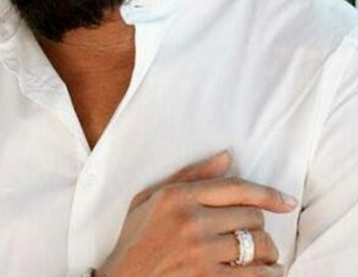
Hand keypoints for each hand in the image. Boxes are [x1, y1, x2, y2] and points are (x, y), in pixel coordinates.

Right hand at [96, 151, 296, 276]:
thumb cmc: (136, 238)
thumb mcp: (152, 197)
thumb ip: (191, 175)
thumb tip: (227, 157)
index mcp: (178, 196)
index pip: (236, 188)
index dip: (267, 194)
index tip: (286, 201)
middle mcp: (191, 222)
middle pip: (251, 216)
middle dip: (259, 225)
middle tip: (257, 234)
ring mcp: (200, 254)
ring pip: (256, 246)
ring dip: (268, 252)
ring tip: (266, 256)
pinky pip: (254, 276)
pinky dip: (268, 275)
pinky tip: (267, 273)